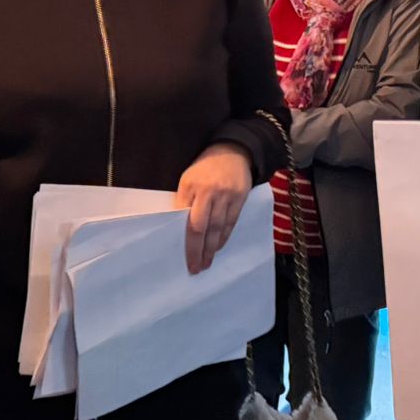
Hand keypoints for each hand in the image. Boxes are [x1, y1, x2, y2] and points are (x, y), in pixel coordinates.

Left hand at [174, 143, 252, 274]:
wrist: (234, 151)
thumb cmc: (206, 167)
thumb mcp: (188, 178)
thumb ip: (184, 200)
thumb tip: (178, 227)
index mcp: (191, 186)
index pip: (186, 219)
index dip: (185, 240)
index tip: (183, 256)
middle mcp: (209, 192)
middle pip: (201, 227)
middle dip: (197, 250)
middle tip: (195, 268)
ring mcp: (226, 196)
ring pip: (217, 228)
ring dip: (211, 248)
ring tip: (206, 263)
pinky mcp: (240, 198)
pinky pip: (231, 223)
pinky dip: (224, 237)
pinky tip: (218, 248)